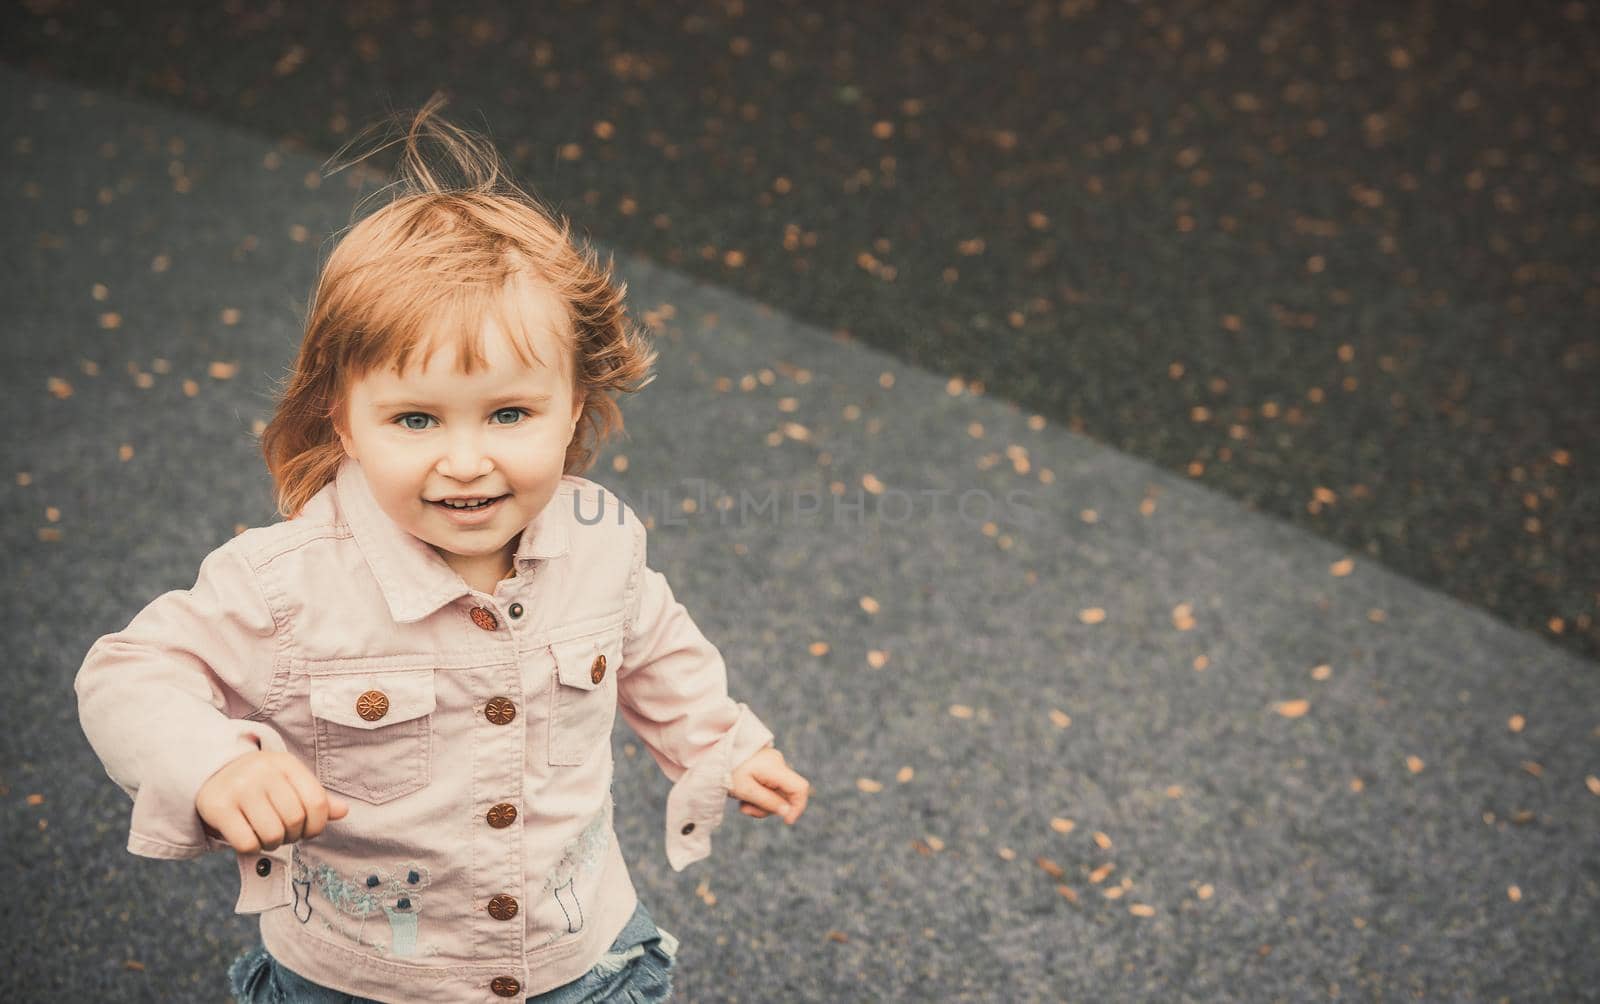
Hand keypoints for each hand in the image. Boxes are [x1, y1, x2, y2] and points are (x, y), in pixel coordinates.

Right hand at [195, 750, 348, 853]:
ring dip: (273, 844)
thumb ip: (315, 798)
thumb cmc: (261, 783)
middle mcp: (263, 771)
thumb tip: (343, 811)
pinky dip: (252, 848)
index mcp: (286, 764)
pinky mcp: (217, 806)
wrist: (212, 773)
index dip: (317, 825)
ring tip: (266, 834)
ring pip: (272, 834)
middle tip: (283, 833)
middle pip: (295, 820)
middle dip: (293, 836)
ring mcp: (239, 787)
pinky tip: (248, 836)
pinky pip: (247, 843)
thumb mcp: (289, 782)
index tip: (308, 830)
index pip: (317, 802)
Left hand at [729, 746, 809, 824]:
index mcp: (775, 767)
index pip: (800, 788)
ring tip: (741, 803)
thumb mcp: (746, 790)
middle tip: (745, 809)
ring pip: (776, 792)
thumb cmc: (728, 770)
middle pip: (786, 794)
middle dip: (768, 807)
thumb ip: (768, 802)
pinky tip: (743, 796)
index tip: (786, 821)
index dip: (798, 807)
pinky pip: (770, 786)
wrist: (714, 751)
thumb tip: (787, 812)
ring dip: (760, 803)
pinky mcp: (766, 766)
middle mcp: (778, 763)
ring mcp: (773, 763)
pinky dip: (759, 795)